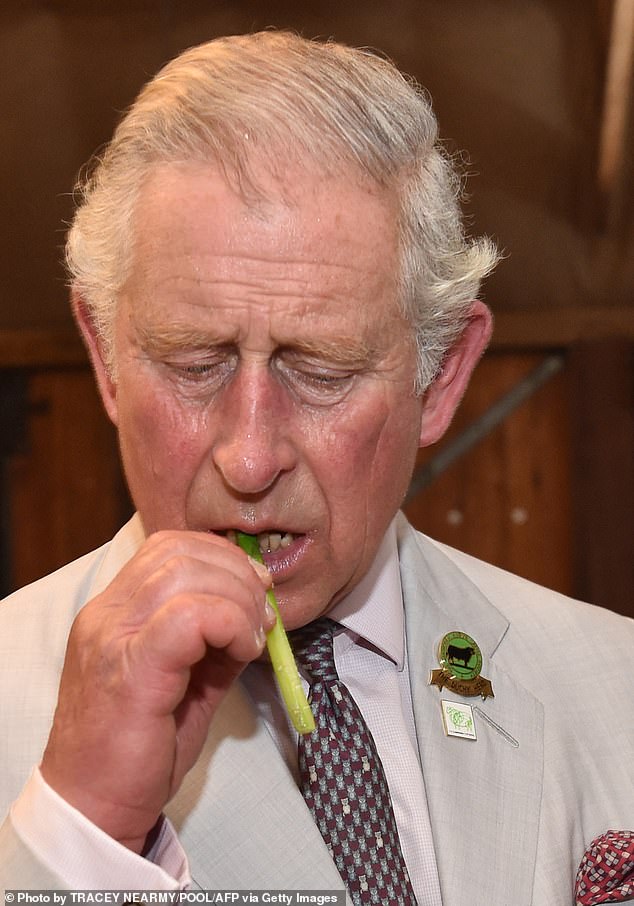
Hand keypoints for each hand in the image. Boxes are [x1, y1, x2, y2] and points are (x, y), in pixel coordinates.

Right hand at [40, 530, 274, 852]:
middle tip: (263, 616)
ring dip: (238, 599)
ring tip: (253, 638)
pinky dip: (231, 623)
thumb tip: (257, 612)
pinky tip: (243, 651)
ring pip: (186, 574)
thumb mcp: (186, 680)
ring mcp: (113, 638)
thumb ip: (214, 640)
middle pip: (180, 552)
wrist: (96, 808)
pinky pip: (190, 616)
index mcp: (115, 610)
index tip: (255, 591)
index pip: (168, 546)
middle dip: (238, 575)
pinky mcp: (131, 669)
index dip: (222, 557)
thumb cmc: (140, 747)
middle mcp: (106, 614)